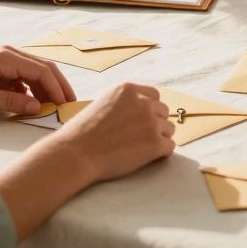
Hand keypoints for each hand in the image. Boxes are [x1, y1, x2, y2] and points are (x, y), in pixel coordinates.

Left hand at [0, 46, 75, 113]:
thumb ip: (11, 102)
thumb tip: (37, 106)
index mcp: (7, 57)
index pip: (42, 70)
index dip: (56, 88)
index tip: (65, 105)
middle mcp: (9, 54)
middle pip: (43, 68)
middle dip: (58, 86)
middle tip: (69, 104)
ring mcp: (5, 60)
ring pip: (34, 72)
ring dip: (45, 88)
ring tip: (53, 107)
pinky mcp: (0, 68)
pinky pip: (23, 77)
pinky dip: (31, 89)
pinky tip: (32, 103)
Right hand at [50, 82, 175, 182]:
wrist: (76, 153)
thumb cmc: (81, 133)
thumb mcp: (101, 103)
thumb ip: (122, 104)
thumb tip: (135, 113)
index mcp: (128, 90)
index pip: (154, 95)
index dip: (150, 109)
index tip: (142, 120)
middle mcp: (143, 102)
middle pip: (163, 111)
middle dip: (155, 123)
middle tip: (140, 137)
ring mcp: (151, 123)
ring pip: (169, 129)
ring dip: (159, 138)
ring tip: (141, 149)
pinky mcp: (155, 144)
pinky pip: (169, 147)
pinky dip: (161, 153)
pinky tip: (147, 157)